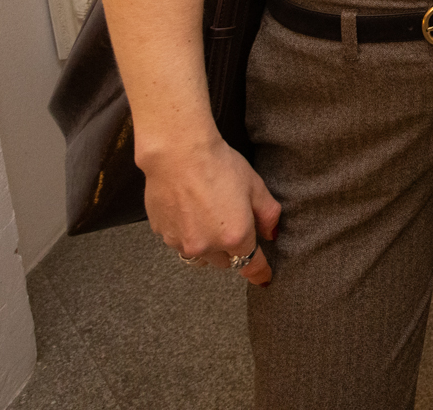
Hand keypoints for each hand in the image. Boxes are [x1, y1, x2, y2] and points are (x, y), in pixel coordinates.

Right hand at [141, 134, 280, 284]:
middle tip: (231, 223)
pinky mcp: (162, 233)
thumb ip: (268, 214)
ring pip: (199, 256)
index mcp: (234, 237)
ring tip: (207, 217)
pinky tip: (188, 209)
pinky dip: (186, 233)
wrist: (177, 153)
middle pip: (224, 262)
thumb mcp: (255, 185)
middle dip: (231, 250)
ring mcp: (181, 242)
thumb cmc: (219, 165)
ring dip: (206, 246)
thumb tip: (271, 233)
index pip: (250, 265)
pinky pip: (179, 242)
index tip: (263, 279)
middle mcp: (207, 246)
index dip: (259, 272)